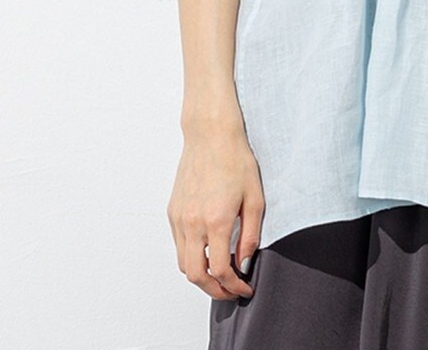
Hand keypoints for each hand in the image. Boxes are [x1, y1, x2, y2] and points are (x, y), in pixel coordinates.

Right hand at [168, 120, 264, 300]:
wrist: (211, 135)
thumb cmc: (236, 160)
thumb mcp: (255, 198)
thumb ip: (250, 235)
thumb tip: (245, 263)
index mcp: (216, 220)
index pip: (221, 270)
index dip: (234, 286)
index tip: (245, 288)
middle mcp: (193, 222)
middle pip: (196, 276)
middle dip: (214, 291)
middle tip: (231, 291)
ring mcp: (179, 218)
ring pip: (183, 264)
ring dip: (200, 277)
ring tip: (220, 276)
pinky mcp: (172, 211)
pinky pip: (178, 245)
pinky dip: (191, 257)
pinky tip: (207, 252)